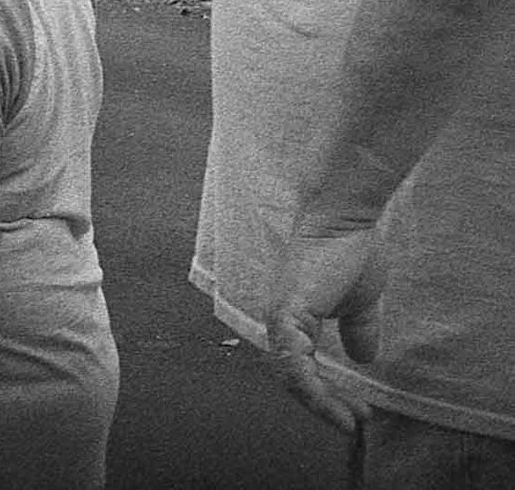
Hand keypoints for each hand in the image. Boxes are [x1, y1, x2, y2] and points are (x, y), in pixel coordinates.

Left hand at [267, 220, 384, 433]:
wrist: (346, 221)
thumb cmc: (350, 252)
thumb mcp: (359, 304)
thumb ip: (358, 330)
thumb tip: (364, 357)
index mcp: (291, 320)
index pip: (300, 369)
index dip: (326, 395)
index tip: (356, 413)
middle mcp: (278, 321)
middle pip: (293, 378)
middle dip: (326, 404)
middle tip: (355, 420)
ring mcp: (279, 316)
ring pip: (291, 374)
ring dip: (321, 401)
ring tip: (351, 418)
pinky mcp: (286, 311)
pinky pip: (293, 359)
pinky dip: (310, 385)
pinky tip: (332, 402)